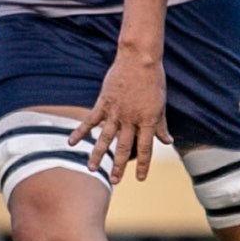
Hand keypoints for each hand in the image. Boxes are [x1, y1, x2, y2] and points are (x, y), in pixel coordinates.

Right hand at [70, 51, 170, 183]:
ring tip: (92, 169)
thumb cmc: (153, 80)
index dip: (143, 165)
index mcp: (148, 120)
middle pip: (124, 148)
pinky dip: (81, 131)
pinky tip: (71, 142)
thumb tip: (168, 141)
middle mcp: (131, 119)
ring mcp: (115, 111)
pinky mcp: (104, 102)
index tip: (139, 179)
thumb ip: (161, 125)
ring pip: (105, 138)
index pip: (146, 148)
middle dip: (119, 166)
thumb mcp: (161, 104)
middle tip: (114, 181)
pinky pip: (90, 120)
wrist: (139, 58)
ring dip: (98, 155)